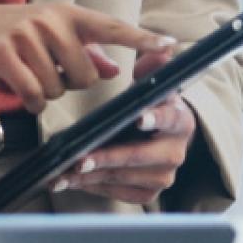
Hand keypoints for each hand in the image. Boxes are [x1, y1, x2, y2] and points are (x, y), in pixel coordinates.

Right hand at [0, 4, 175, 114]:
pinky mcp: (5, 54)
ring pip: (58, 88)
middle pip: (86, 75)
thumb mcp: (44, 38)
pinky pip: (33, 94)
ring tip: (21, 74)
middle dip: (68, 84)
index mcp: (65, 14)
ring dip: (41, 92)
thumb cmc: (3, 38)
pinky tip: (13, 88)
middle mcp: (50, 20)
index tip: (171, 44)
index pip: (111, 27)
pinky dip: (26, 100)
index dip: (140, 39)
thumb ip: (82, 52)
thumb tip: (114, 68)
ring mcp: (27, 35)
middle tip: (41, 72)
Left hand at [52, 48, 195, 204]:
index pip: (169, 118)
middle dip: (108, 158)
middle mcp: (175, 152)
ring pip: (123, 177)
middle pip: (140, 156)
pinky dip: (92, 188)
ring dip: (91, 176)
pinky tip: (70, 182)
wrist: (157, 138)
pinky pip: (118, 193)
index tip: (139, 119)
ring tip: (62, 173)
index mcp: (179, 120)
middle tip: (81, 159)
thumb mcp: (150, 85)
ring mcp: (163, 175)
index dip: (155, 118)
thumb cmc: (147, 108)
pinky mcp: (148, 192)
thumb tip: (162, 49)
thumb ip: (152, 67)